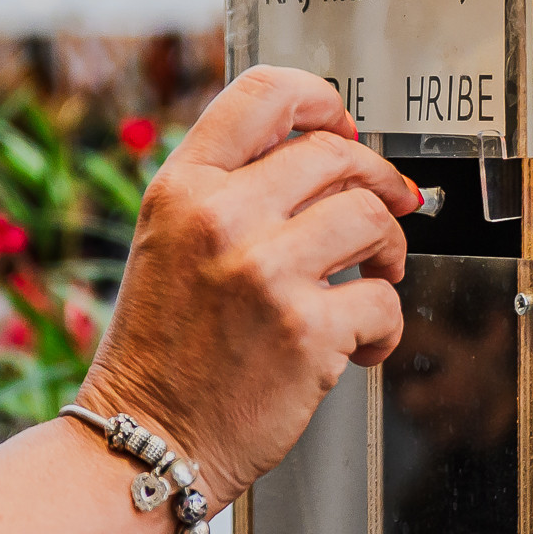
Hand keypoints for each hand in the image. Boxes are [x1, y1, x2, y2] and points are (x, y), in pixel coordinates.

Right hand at [80, 68, 417, 505]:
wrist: (143, 439)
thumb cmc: (162, 352)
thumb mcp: (168, 243)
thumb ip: (229, 193)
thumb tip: (322, 156)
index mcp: (183, 188)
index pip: (265, 94)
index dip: (323, 100)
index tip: (345, 125)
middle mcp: (222, 218)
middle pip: (337, 154)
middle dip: (377, 182)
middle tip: (387, 211)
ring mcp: (265, 272)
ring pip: (372, 219)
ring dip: (389, 250)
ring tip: (374, 278)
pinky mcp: (307, 329)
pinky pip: (382, 301)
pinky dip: (383, 328)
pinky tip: (357, 346)